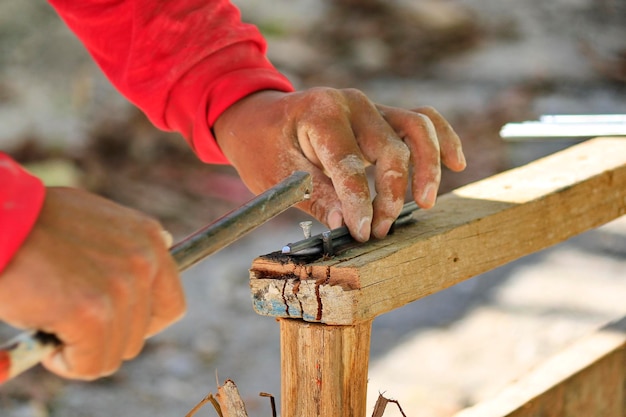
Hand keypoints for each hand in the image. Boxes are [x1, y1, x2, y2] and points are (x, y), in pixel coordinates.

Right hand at [0, 187, 184, 379]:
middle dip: (104, 337)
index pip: (171, 304)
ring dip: (82, 349)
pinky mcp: (92, 314)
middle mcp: (144, 262)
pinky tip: (43, 338)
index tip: (113, 326)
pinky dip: (65, 362)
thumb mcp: (95, 223)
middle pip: (140, 333)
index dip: (142, 324)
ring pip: (116, 352)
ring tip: (51, 321)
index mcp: (148, 239)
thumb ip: (124, 247)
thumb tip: (144, 273)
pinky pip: (91, 363)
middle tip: (69, 323)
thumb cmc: (32, 223)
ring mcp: (121, 288)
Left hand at [214, 88, 465, 241]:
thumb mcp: (279, 177)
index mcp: (321, 114)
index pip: (350, 164)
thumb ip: (317, 198)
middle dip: (391, 195)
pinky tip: (455, 163)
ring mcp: (371, 106)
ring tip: (424, 203)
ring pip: (416, 129)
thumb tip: (349, 224)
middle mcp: (352, 103)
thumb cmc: (265, 147)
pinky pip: (420, 121)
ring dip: (427, 168)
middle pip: (391, 149)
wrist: (259, 118)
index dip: (360, 203)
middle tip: (381, 229)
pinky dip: (441, 140)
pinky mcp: (382, 116)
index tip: (363, 234)